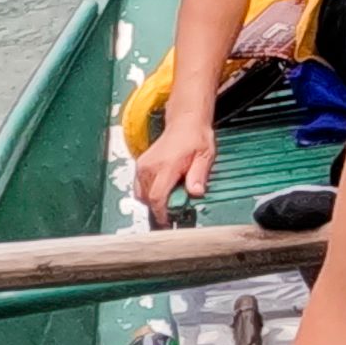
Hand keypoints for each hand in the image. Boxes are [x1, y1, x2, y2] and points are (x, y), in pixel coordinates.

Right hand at [128, 100, 221, 219]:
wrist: (185, 122)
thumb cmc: (196, 137)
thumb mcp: (205, 156)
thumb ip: (199, 175)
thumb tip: (196, 192)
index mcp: (166, 165)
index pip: (157, 197)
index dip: (161, 214)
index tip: (169, 222)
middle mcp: (150, 166)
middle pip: (148, 199)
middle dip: (160, 209)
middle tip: (176, 210)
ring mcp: (143, 165)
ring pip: (142, 194)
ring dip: (154, 201)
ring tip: (171, 199)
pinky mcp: (141, 165)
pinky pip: (140, 187)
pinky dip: (149, 193)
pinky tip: (164, 190)